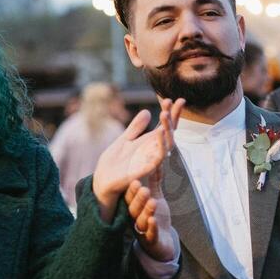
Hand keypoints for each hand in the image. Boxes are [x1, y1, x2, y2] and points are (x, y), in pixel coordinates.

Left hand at [92, 98, 184, 221]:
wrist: (103, 180)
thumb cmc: (114, 163)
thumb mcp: (125, 139)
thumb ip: (135, 128)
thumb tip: (147, 112)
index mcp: (148, 143)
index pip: (164, 126)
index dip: (169, 113)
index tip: (171, 98)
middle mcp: (153, 151)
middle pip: (169, 132)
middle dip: (173, 117)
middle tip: (176, 101)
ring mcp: (150, 160)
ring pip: (166, 144)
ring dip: (167, 128)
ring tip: (165, 114)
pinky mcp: (145, 170)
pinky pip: (157, 158)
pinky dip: (160, 146)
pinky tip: (160, 133)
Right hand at [125, 169, 176, 261]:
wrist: (163, 242)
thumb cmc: (156, 218)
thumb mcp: (156, 197)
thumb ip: (155, 182)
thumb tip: (157, 162)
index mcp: (134, 208)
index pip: (129, 199)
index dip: (131, 191)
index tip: (135, 181)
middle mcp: (135, 219)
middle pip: (133, 209)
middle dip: (138, 199)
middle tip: (144, 189)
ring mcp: (142, 231)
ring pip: (141, 221)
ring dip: (145, 211)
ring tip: (152, 202)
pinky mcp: (151, 241)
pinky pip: (150, 235)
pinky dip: (151, 229)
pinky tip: (153, 221)